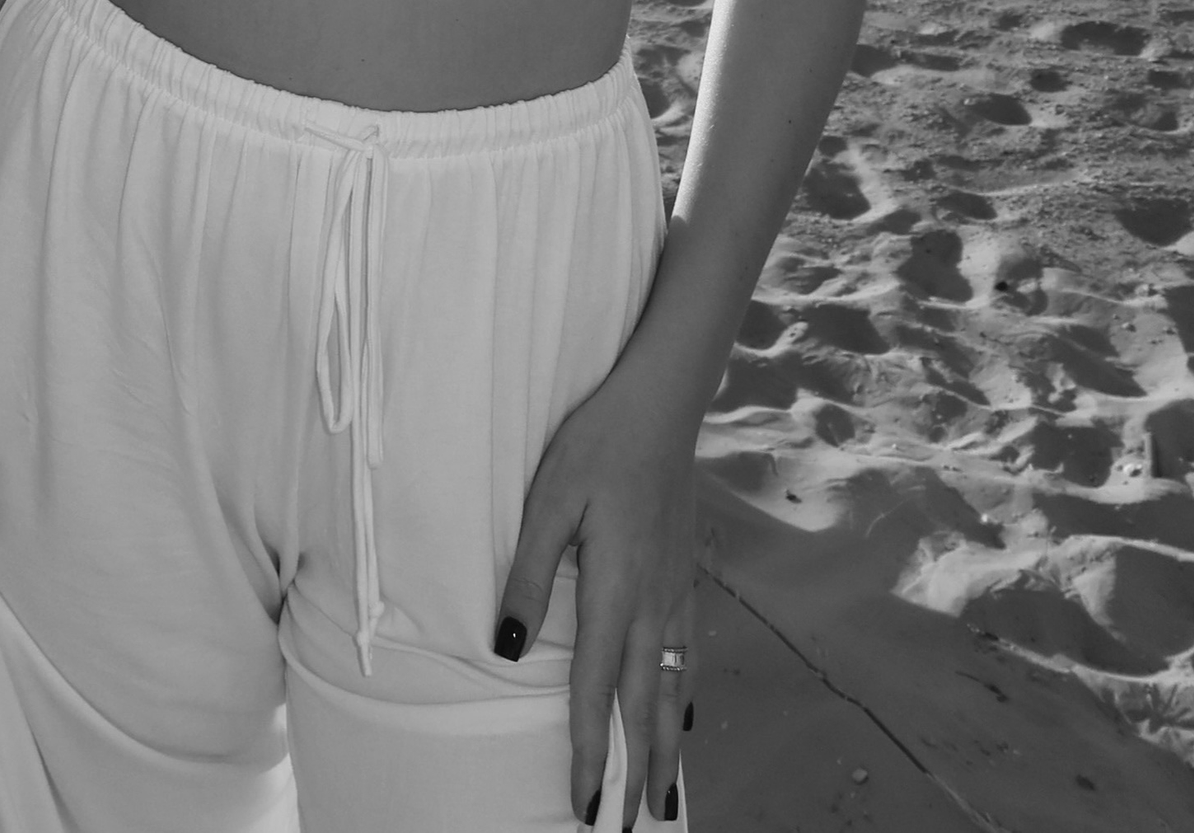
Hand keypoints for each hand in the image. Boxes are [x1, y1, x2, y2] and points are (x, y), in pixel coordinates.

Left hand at [494, 368, 695, 826]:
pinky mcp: (685, 573)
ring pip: (674, 686)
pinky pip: (688, 654)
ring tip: (665, 793)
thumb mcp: (548, 501)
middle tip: (634, 825)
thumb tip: (506, 648)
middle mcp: (653, 602)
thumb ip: (528, 576)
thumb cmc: (597, 445)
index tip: (584, 804)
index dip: (588, 750)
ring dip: (666, 744)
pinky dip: (685, 696)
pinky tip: (682, 714)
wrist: (662, 403)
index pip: (596, 688)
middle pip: (646, 704)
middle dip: (637, 769)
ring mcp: (676, 589)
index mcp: (614, 589)